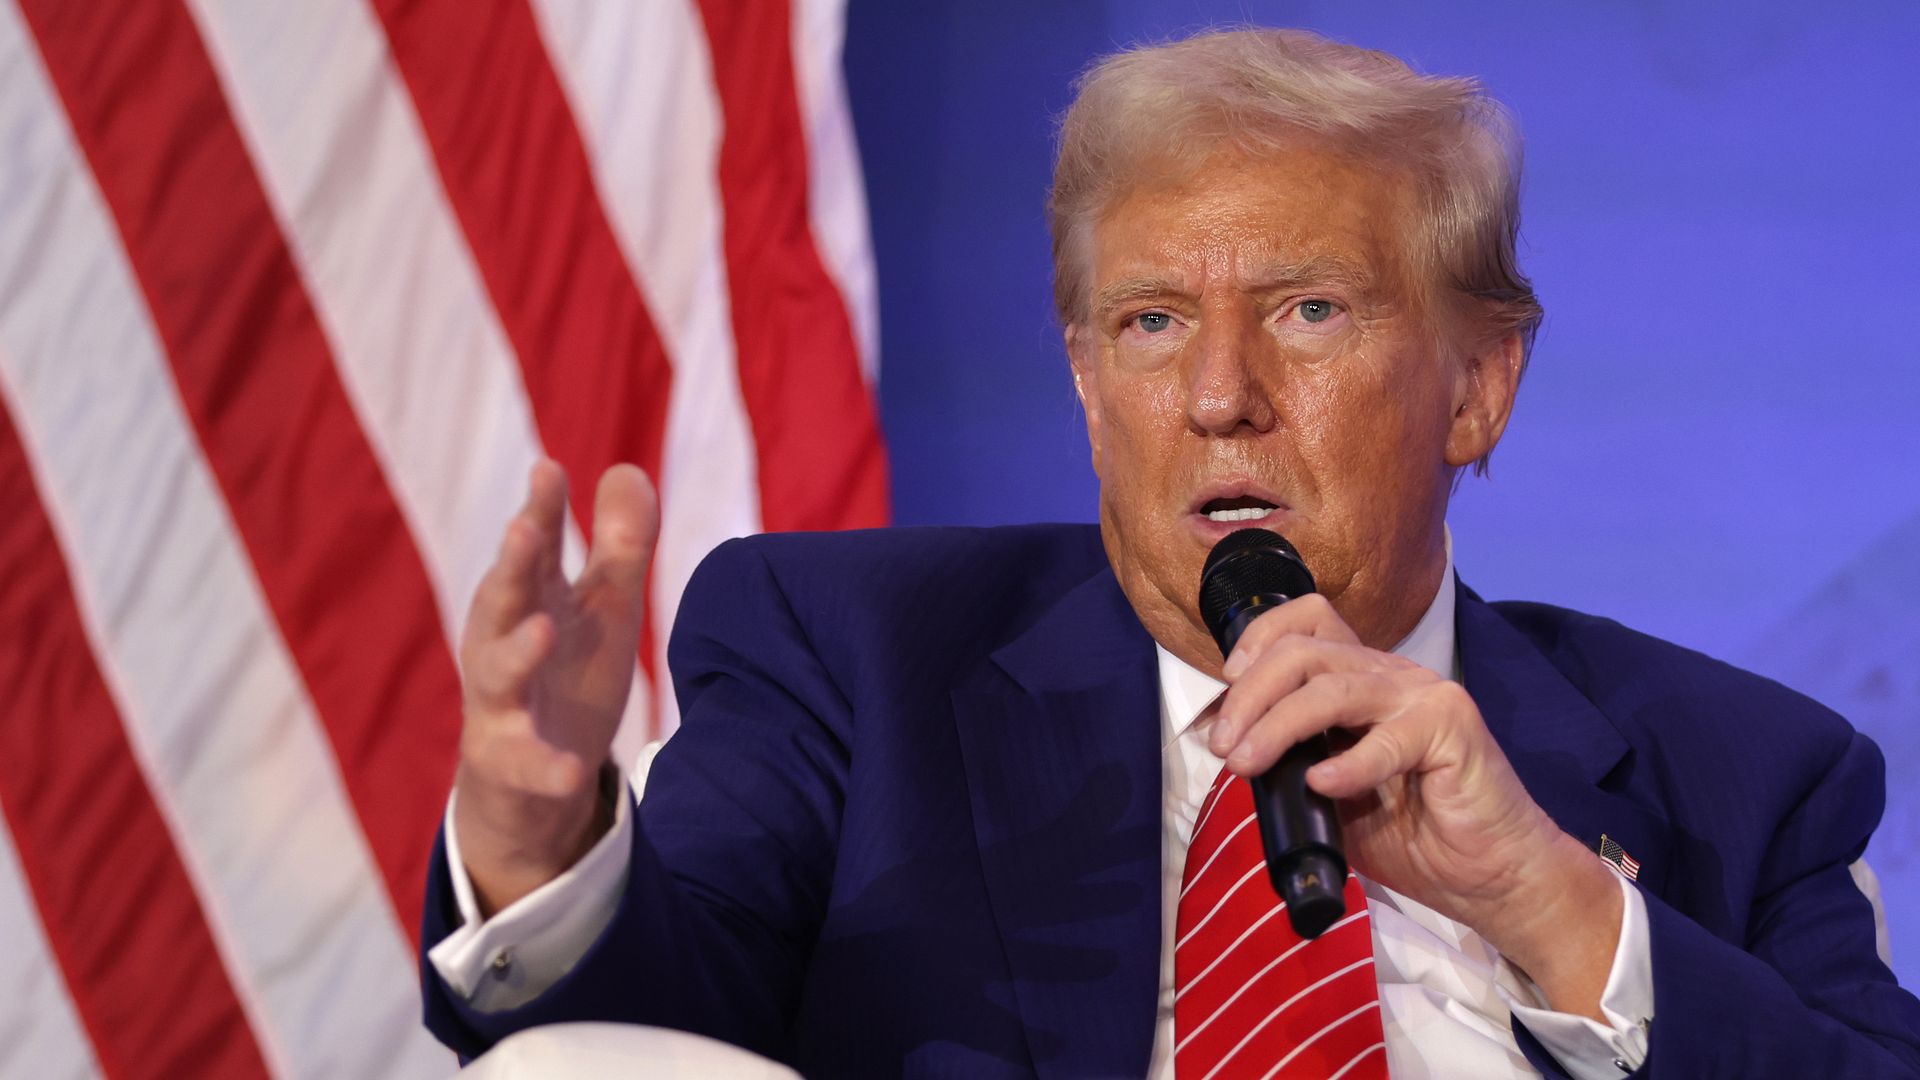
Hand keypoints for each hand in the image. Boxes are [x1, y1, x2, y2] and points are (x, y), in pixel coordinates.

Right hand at [452, 460, 657, 915]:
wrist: (535, 776)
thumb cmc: (568, 671)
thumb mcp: (604, 606)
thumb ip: (620, 544)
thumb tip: (630, 469)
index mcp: (529, 599)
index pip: (535, 547)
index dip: (541, 509)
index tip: (549, 469)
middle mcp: (502, 642)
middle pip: (503, 598)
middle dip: (511, 564)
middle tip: (524, 527)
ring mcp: (501, 702)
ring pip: (497, 673)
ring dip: (516, 651)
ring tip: (541, 628)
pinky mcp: (511, 761)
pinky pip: (527, 764)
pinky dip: (546, 768)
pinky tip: (571, 771)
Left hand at [1206, 594, 1622, 1018]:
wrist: (1492, 877)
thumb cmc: (1417, 837)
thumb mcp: (1334, 796)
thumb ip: (1294, 763)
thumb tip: (1237, 753)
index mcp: (1364, 680)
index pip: (1307, 622)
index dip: (1259, 640)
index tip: (1226, 687)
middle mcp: (1392, 676)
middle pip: (1304, 651)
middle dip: (1250, 694)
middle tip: (1224, 745)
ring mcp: (1425, 697)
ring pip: (1332, 689)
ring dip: (1277, 725)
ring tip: (1246, 763)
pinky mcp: (1452, 729)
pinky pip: (1387, 740)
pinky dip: (1347, 763)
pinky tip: (1322, 785)